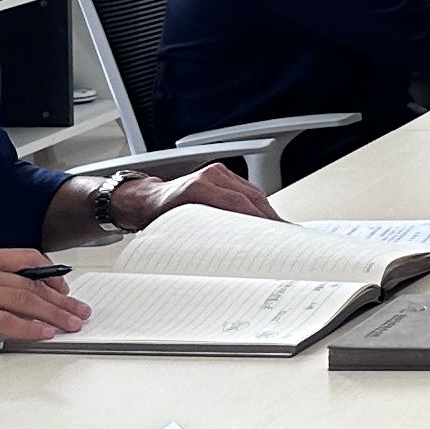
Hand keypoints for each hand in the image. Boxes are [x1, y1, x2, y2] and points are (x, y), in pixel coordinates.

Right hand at [0, 246, 91, 364]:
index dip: (52, 276)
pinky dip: (29, 328)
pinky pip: (5, 320)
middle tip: (79, 313)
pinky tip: (43, 333)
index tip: (66, 292)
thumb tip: (26, 297)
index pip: (27, 259)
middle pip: (30, 283)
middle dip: (60, 301)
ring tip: (69, 325)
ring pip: (23, 300)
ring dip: (52, 315)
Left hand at [113, 160, 271, 227]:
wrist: (147, 200)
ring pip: (253, 192)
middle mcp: (210, 175)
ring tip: (278, 230)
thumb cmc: (157, 216)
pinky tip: (265, 219)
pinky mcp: (222, 174)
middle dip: (269, 217)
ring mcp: (217, 173)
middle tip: (282, 236)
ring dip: (266, 212)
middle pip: (251, 197)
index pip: (238, 203)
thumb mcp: (177, 230)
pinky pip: (247, 190)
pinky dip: (258, 205)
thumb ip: (201, 238)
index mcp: (197, 187)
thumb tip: (227, 255)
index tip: (272, 234)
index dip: (258, 219)